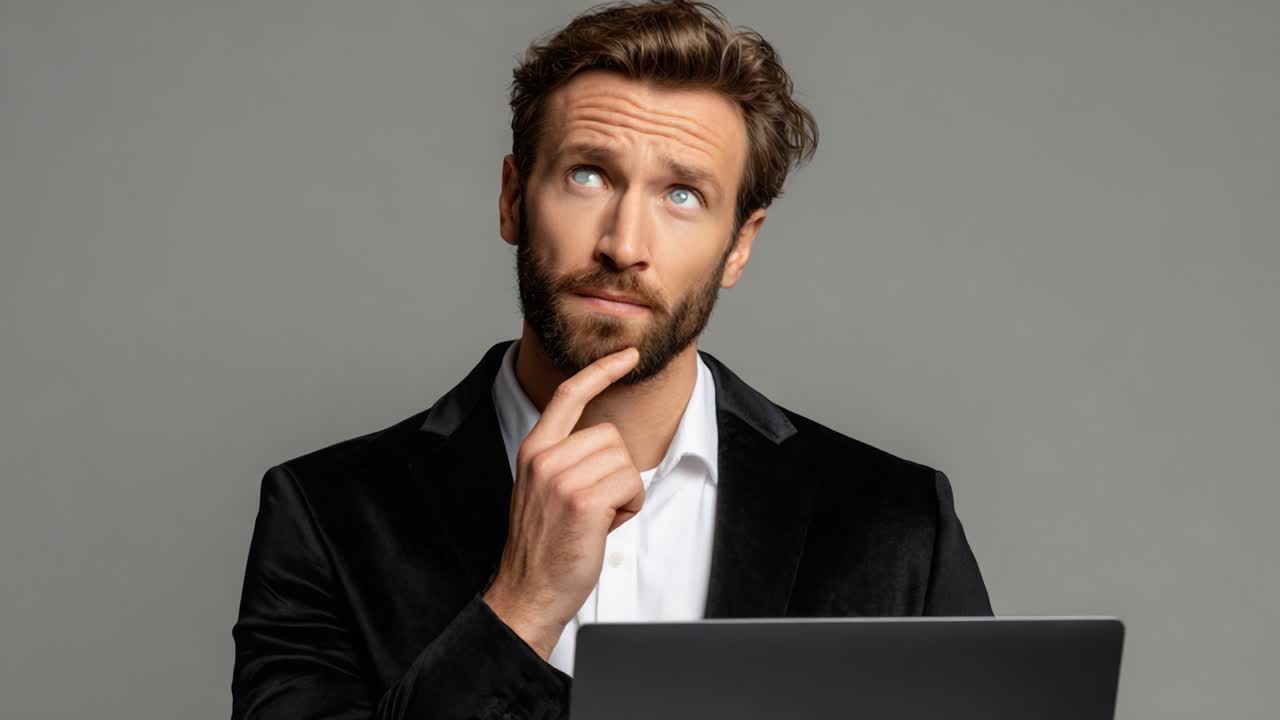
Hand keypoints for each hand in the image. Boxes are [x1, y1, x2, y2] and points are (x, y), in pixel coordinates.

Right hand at [482, 346, 644, 659]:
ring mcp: (562, 478)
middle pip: (611, 436)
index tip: (625, 355)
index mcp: (534, 450)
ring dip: (622, 493)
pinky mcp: (582, 500)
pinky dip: (628, 509)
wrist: (529, 590)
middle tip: (591, 507)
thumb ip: (565, 458)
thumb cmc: (544, 545)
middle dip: (615, 472)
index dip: (600, 371)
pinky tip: (602, 527)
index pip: (568, 395)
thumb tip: (603, 439)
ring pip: (625, 462)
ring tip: (594, 519)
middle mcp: (545, 458)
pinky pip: (631, 485)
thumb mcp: (543, 489)